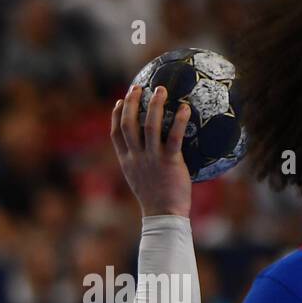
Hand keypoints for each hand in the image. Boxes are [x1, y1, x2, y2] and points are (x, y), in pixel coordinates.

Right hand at [112, 84, 191, 217]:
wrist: (163, 214)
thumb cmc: (156, 198)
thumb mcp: (142, 179)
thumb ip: (143, 163)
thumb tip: (154, 150)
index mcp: (127, 162)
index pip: (116, 135)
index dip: (116, 116)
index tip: (120, 101)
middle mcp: (136, 157)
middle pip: (128, 125)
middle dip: (131, 103)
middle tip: (138, 87)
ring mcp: (151, 159)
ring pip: (149, 126)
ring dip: (154, 105)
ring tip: (160, 89)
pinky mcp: (168, 162)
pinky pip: (173, 137)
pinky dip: (179, 120)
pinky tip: (185, 107)